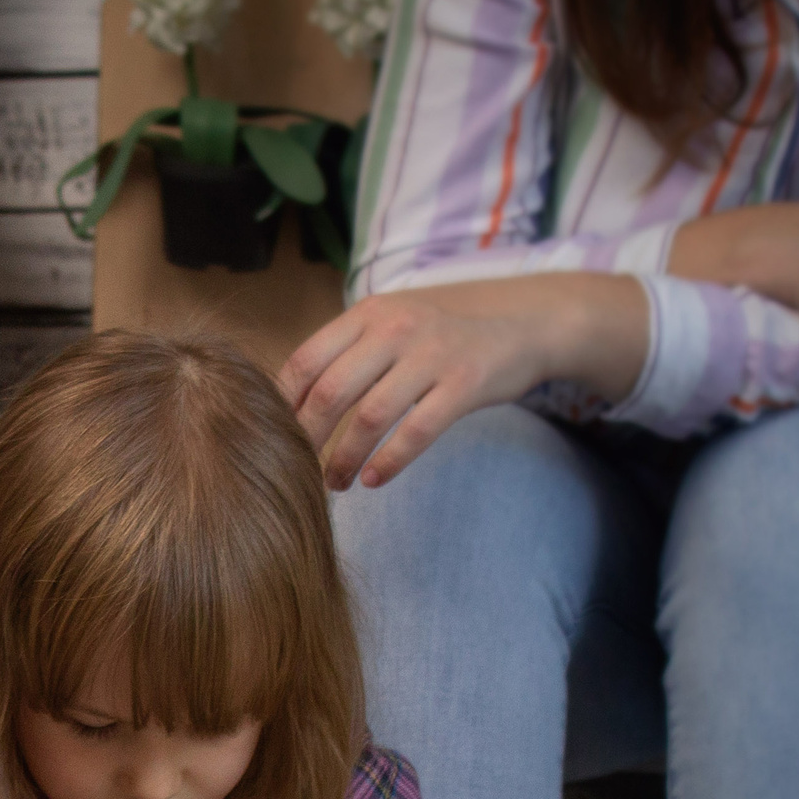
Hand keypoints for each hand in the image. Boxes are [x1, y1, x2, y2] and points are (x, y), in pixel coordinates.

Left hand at [280, 272, 647, 490]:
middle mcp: (395, 328)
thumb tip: (288, 402)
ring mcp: (431, 355)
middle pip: (330, 392)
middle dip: (306, 439)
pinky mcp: (464, 384)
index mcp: (368, 314)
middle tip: (297, 469)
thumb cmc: (443, 337)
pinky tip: (372, 480)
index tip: (274, 438)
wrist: (524, 327)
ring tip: (333, 484)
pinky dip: (388, 462)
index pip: (305, 360)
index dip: (282, 405)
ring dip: (344, 459)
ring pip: (369, 417)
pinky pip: (415, 431)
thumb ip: (347, 353)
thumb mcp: (392, 326)